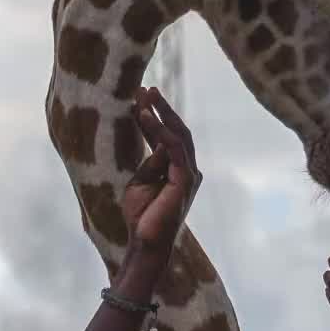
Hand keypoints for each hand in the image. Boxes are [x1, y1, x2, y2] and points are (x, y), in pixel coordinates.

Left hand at [120, 88, 201, 267]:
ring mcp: (188, 174)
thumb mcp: (141, 181)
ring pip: (177, 135)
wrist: (145, 242)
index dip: (155, 116)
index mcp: (179, 169)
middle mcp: (189, 169)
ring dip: (160, 113)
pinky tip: (143, 116)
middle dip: (162, 108)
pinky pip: (172, 147)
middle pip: (178, 130)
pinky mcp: (184, 179)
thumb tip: (155, 140)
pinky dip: (157, 129)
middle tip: (147, 88)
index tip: (142, 96)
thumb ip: (150, 161)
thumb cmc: (142, 215)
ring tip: (144, 95)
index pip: (168, 136)